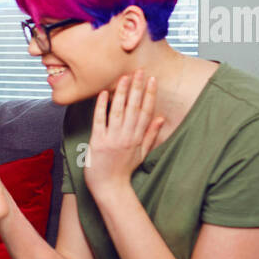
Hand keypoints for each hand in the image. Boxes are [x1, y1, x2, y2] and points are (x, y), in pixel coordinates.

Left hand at [84, 69, 164, 197]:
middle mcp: (126, 136)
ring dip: (122, 93)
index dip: (150, 95)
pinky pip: (100, 121)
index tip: (152, 80)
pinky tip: (104, 93)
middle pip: (134, 108)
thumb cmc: (124, 170)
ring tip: (124, 77)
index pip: (146, 111)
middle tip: (139, 71)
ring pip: (119, 111)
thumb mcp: (142, 153)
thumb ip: (150, 134)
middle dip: (137, 88)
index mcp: (137, 137)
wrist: (110, 187)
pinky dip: (102, 106)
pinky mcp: (98, 142)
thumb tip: (161, 118)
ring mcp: (112, 138)